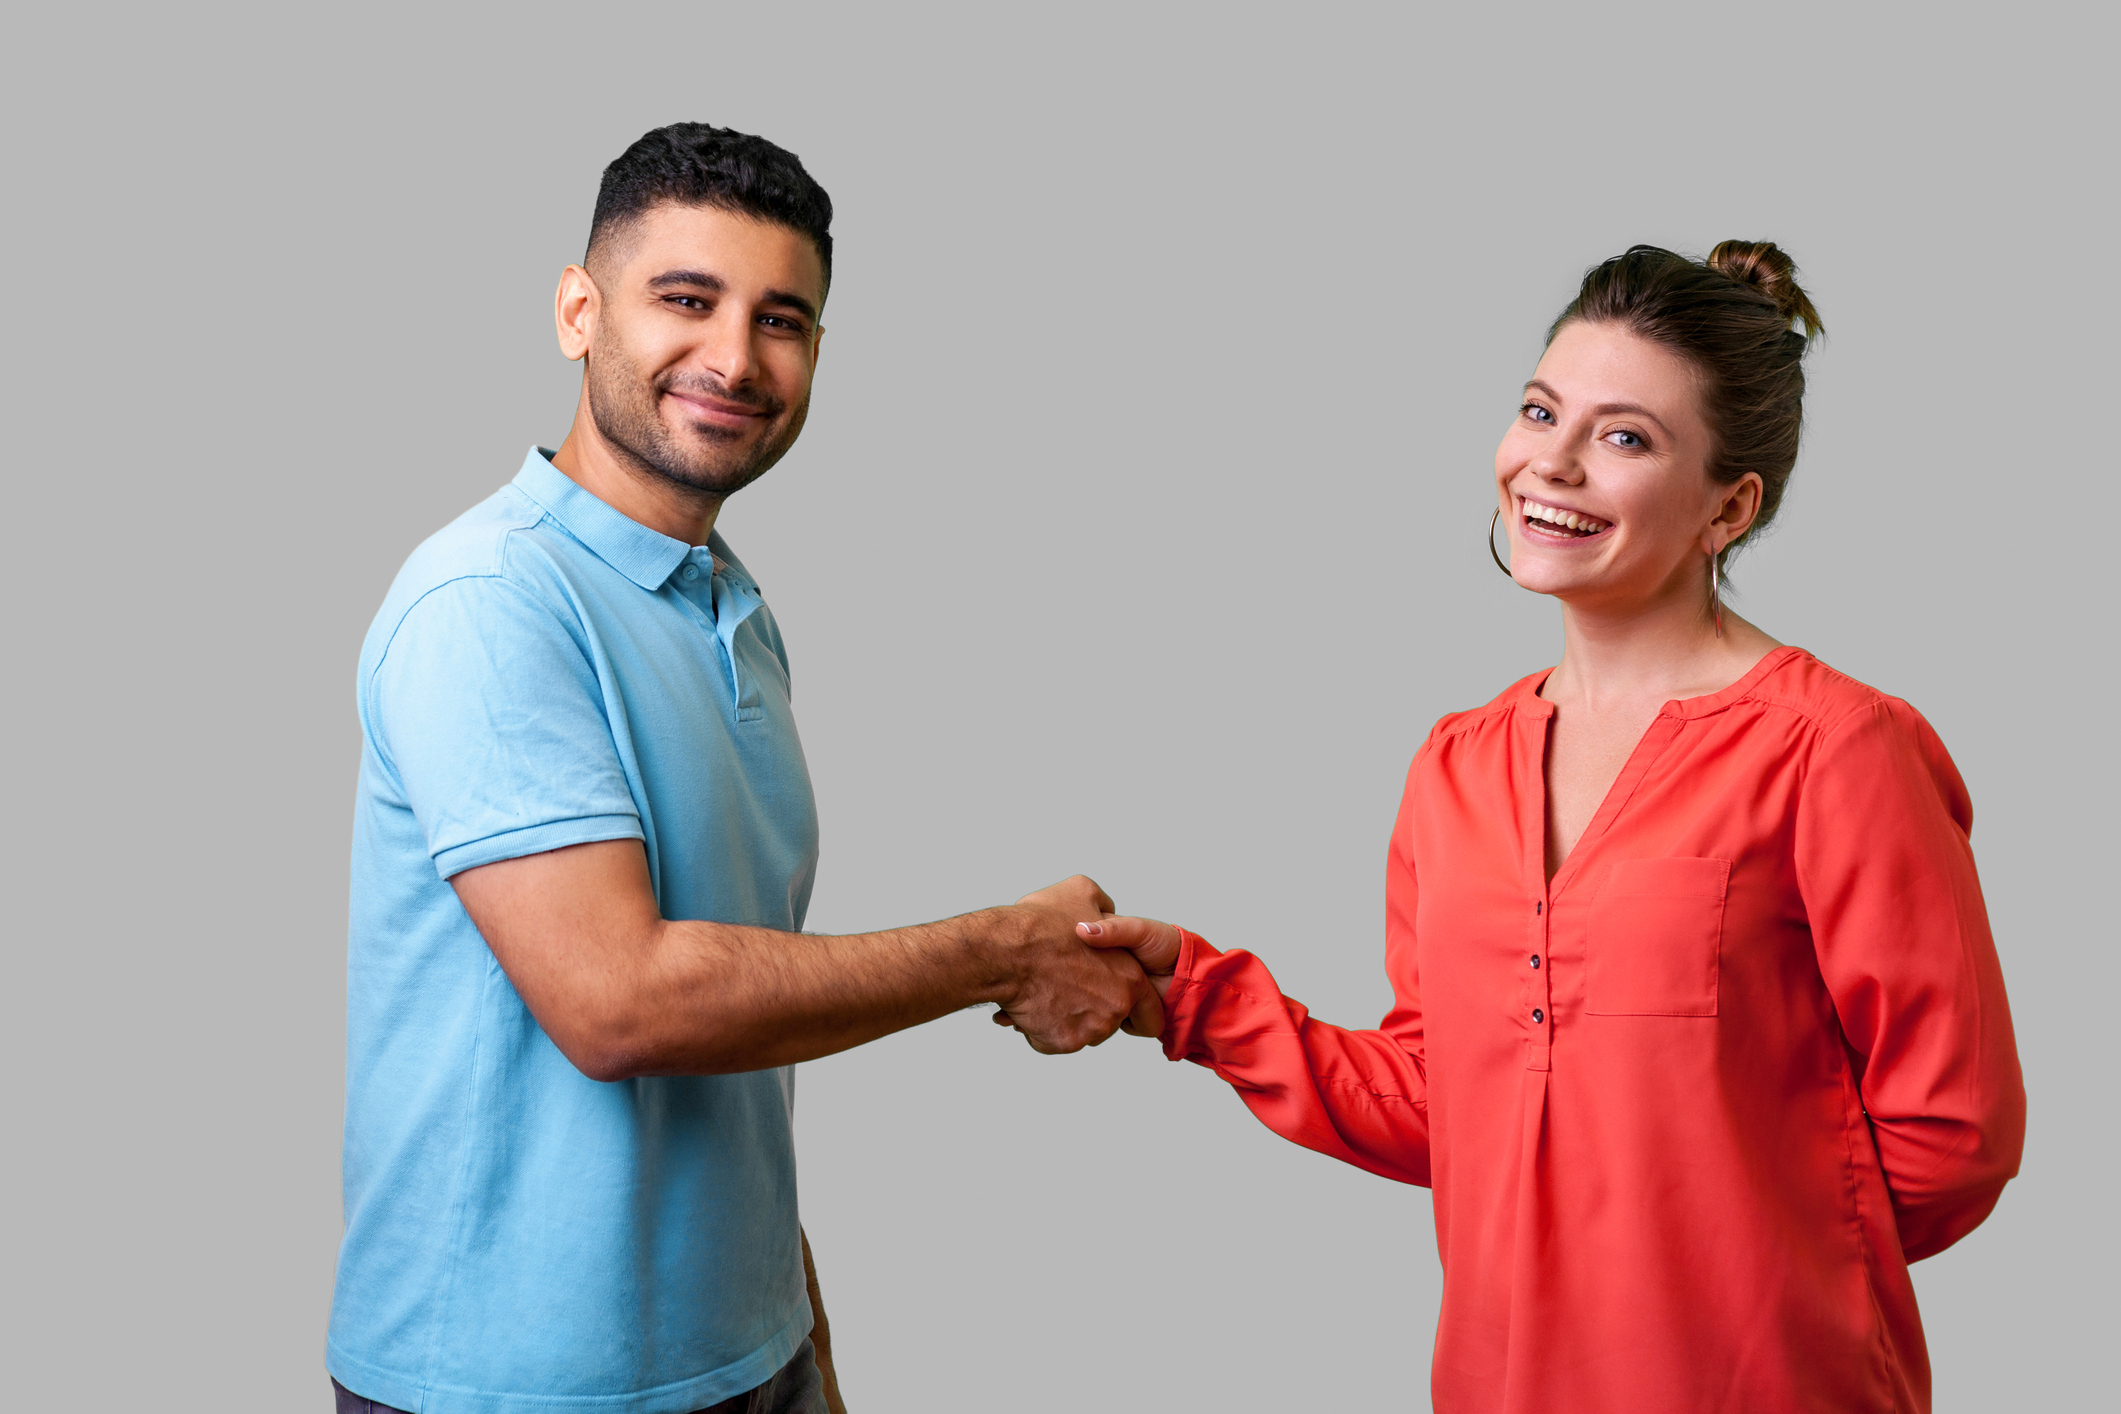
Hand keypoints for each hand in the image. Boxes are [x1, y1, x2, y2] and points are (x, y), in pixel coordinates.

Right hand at [988, 876, 1163, 1051]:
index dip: (1138, 1011)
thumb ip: (1103, 907)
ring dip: (1067, 1017)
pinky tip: (1031, 1004)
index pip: (1152, 1016)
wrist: (1005, 952)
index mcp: (1130, 979)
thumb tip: (1103, 913)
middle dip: (1093, 1009)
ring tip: (1045, 990)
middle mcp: (1115, 1009)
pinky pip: (1056, 1041)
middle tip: (1067, 986)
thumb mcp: (1082, 892)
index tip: (1117, 1003)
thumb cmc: (1042, 922)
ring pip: (1083, 1033)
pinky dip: (1043, 1028)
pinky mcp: (1063, 1042)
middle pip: (1111, 1023)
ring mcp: (1089, 1030)